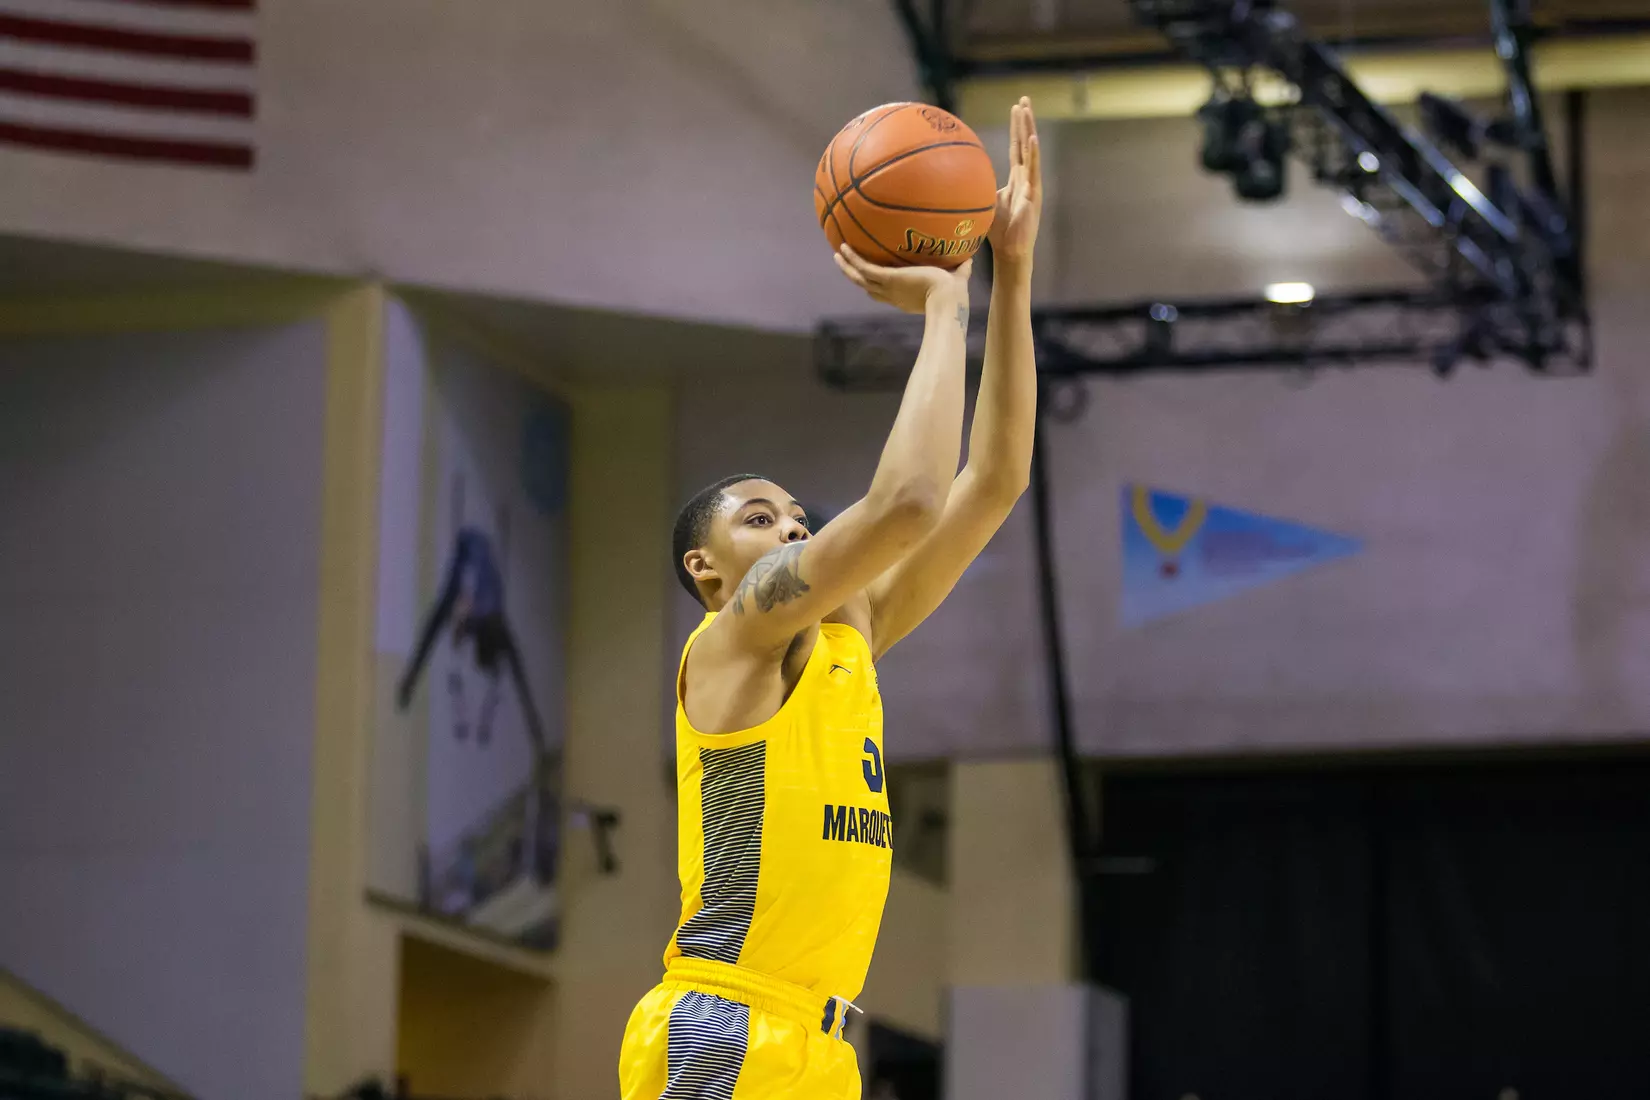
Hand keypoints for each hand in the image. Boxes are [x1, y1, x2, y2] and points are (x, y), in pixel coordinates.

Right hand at [834, 245, 971, 313]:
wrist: (948, 299)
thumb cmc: (954, 294)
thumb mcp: (957, 278)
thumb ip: (962, 269)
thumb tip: (970, 258)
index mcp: (905, 298)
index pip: (886, 293)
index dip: (876, 286)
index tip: (871, 278)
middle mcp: (893, 295)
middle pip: (867, 287)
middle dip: (855, 277)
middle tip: (846, 265)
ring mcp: (888, 287)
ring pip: (860, 278)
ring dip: (847, 267)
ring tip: (837, 255)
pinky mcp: (888, 278)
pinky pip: (864, 268)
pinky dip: (853, 259)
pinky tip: (843, 248)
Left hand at [987, 97, 1041, 266]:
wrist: (1010, 252)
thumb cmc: (999, 232)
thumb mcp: (984, 203)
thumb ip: (976, 188)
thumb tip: (955, 178)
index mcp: (1016, 178)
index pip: (1016, 147)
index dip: (1017, 128)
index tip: (1015, 107)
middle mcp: (1027, 177)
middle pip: (1025, 143)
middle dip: (1025, 121)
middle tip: (1024, 98)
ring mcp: (1032, 185)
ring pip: (1031, 152)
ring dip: (1029, 130)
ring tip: (1027, 111)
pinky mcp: (1033, 195)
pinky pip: (1033, 171)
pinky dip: (1033, 155)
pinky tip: (1033, 139)